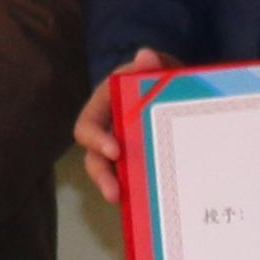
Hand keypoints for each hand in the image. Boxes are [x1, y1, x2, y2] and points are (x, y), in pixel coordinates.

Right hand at [72, 54, 169, 200]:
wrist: (172, 90)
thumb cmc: (156, 77)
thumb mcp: (156, 67)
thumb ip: (151, 64)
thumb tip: (145, 55)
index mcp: (104, 107)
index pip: (87, 126)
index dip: (96, 139)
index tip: (114, 150)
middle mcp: (107, 132)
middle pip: (94, 158)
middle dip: (102, 176)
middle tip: (114, 193)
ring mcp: (122, 150)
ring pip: (111, 173)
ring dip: (116, 188)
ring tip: (127, 203)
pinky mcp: (138, 162)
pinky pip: (133, 179)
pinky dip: (140, 191)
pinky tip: (153, 204)